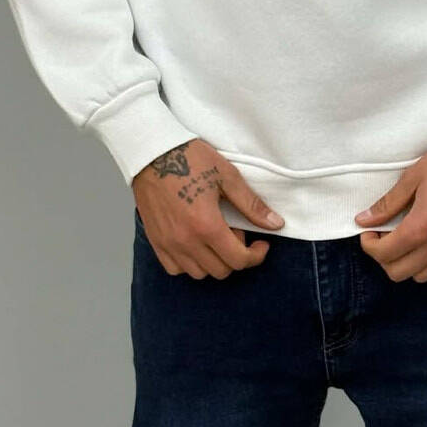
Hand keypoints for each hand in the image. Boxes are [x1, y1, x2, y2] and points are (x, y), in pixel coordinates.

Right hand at [132, 140, 283, 277]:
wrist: (152, 153)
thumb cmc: (189, 159)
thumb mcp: (227, 177)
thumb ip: (251, 205)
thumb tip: (275, 224)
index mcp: (206, 225)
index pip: (239, 260)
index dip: (256, 256)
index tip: (261, 244)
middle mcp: (186, 241)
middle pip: (221, 270)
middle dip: (236, 256)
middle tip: (235, 232)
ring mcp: (169, 244)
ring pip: (199, 273)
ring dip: (213, 261)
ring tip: (214, 237)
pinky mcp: (156, 242)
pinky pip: (175, 269)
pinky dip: (189, 263)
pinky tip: (195, 244)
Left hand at [355, 146, 426, 280]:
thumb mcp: (413, 178)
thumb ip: (388, 204)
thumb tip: (364, 220)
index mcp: (420, 228)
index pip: (382, 254)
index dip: (368, 245)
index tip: (370, 231)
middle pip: (396, 272)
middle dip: (384, 257)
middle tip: (385, 237)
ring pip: (419, 276)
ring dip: (406, 263)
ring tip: (408, 242)